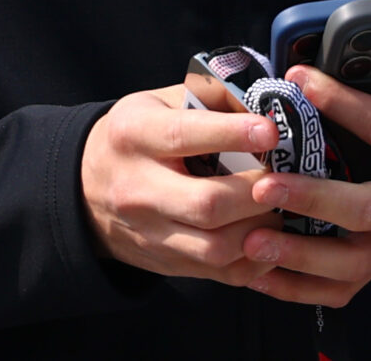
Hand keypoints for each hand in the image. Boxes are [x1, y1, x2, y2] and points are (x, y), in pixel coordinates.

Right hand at [80, 84, 286, 286]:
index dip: (232, 133)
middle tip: (285, 177)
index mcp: (134, 135)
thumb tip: (268, 102)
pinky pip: (220, 273)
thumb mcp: (161, 102)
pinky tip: (270, 236)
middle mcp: (138, 189)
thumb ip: (212, 98)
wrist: (85, 187)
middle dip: (257, 193)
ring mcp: (150, 233)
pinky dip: (255, 258)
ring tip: (280, 206)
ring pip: (216, 248)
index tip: (270, 130)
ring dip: (261, 229)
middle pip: (207, 204)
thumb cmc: (137, 135)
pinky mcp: (165, 263)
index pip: (184, 136)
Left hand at [241, 60, 370, 306]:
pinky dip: (304, 288)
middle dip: (310, 197)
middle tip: (264, 182)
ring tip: (252, 241)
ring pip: (351, 259)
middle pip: (363, 207)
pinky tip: (265, 277)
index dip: (342, 100)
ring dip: (299, 254)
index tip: (300, 77)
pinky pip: (349, 284)